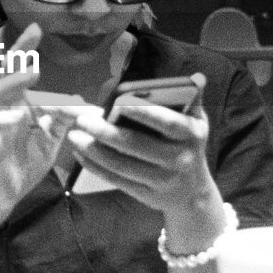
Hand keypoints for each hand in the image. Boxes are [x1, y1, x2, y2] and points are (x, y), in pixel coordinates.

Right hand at [0, 23, 79, 228]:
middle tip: (32, 34)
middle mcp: (5, 111)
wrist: (1, 197)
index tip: (36, 28)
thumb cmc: (22, 165)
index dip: (26, 51)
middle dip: (18, 53)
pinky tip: (15, 115)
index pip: (21, 73)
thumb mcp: (49, 142)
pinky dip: (0, 119)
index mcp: (19, 106)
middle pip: (8, 75)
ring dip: (14, 82)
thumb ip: (61, 122)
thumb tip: (82, 103)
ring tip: (32, 71)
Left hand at [65, 75, 224, 242]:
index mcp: (191, 135)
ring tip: (75, 136)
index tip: (119, 101)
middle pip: (137, 145)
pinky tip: (81, 153)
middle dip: (106, 132)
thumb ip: (191, 99)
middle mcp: (179, 159)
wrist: (193, 192)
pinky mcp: (146, 194)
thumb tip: (195, 79)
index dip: (144, 112)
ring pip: (122, 165)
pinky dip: (96, 166)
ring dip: (94, 150)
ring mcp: (162, 179)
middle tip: (82, 120)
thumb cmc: (188, 144)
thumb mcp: (198, 122)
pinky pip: (116, 179)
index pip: (167, 123)